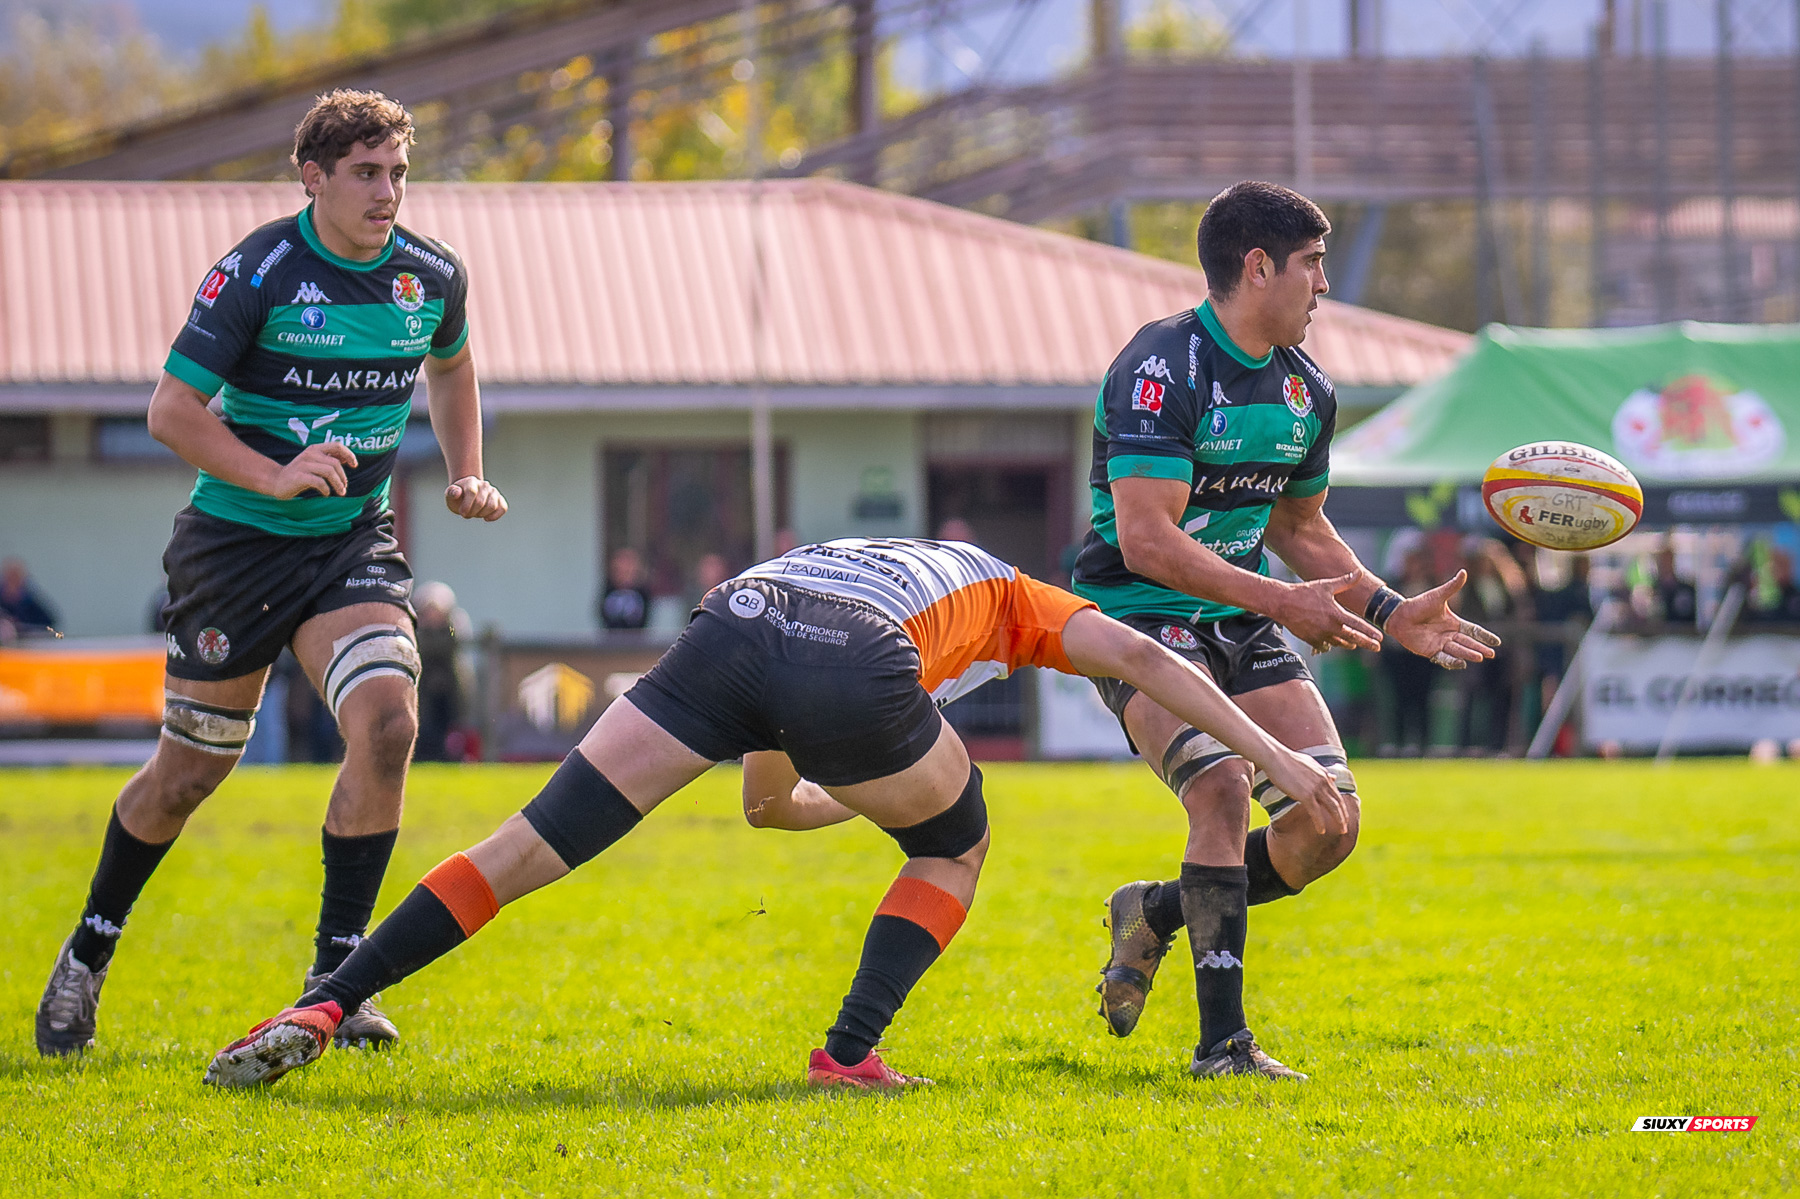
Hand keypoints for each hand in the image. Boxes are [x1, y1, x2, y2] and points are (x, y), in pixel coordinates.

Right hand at [269, 442, 356, 498]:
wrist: (276, 481)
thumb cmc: (299, 473)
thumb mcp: (314, 463)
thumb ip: (328, 459)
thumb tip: (346, 458)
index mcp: (315, 449)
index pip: (337, 446)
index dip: (349, 454)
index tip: (354, 465)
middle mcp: (310, 454)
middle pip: (335, 463)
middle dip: (343, 477)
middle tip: (344, 487)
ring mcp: (304, 464)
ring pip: (329, 472)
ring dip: (338, 484)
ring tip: (341, 492)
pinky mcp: (299, 476)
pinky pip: (319, 481)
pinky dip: (326, 489)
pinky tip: (326, 493)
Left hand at [446, 475, 506, 521]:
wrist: (467, 496)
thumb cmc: (458, 498)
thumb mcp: (450, 495)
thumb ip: (451, 493)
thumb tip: (457, 492)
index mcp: (471, 481)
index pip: (472, 492)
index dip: (466, 505)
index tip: (461, 513)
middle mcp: (484, 484)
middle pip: (481, 502)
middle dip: (472, 512)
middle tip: (467, 514)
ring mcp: (493, 491)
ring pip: (492, 506)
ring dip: (482, 514)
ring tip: (476, 514)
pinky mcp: (500, 499)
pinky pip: (503, 508)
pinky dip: (495, 516)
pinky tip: (486, 518)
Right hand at [1261, 747, 1348, 835]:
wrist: (1275, 758)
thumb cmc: (1287, 760)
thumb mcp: (1309, 763)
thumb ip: (1322, 772)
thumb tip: (1333, 777)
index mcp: (1324, 774)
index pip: (1336, 793)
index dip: (1341, 806)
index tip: (1343, 815)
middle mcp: (1323, 781)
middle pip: (1338, 802)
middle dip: (1343, 816)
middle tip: (1345, 828)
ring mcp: (1316, 788)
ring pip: (1332, 808)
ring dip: (1338, 821)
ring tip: (1341, 831)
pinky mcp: (1306, 795)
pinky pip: (1316, 812)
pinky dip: (1320, 823)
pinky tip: (1321, 831)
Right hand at [1275, 572, 1381, 651]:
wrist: (1283, 603)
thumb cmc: (1305, 592)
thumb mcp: (1326, 585)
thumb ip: (1345, 582)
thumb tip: (1359, 573)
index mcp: (1335, 614)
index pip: (1357, 626)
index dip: (1370, 632)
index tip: (1380, 638)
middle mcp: (1329, 627)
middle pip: (1352, 638)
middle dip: (1366, 643)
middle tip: (1377, 648)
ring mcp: (1320, 635)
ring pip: (1339, 643)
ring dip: (1348, 644)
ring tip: (1355, 644)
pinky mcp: (1311, 640)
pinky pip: (1325, 646)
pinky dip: (1330, 644)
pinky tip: (1333, 643)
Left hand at [1386, 570, 1501, 668]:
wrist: (1399, 615)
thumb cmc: (1418, 604)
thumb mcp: (1438, 596)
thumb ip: (1452, 587)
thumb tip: (1464, 571)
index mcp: (1453, 623)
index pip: (1473, 631)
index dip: (1484, 636)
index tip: (1497, 642)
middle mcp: (1449, 635)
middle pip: (1468, 643)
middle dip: (1479, 648)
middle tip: (1492, 654)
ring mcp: (1440, 644)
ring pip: (1458, 650)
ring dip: (1469, 654)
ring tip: (1480, 657)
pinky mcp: (1430, 651)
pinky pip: (1443, 658)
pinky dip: (1452, 661)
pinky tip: (1462, 663)